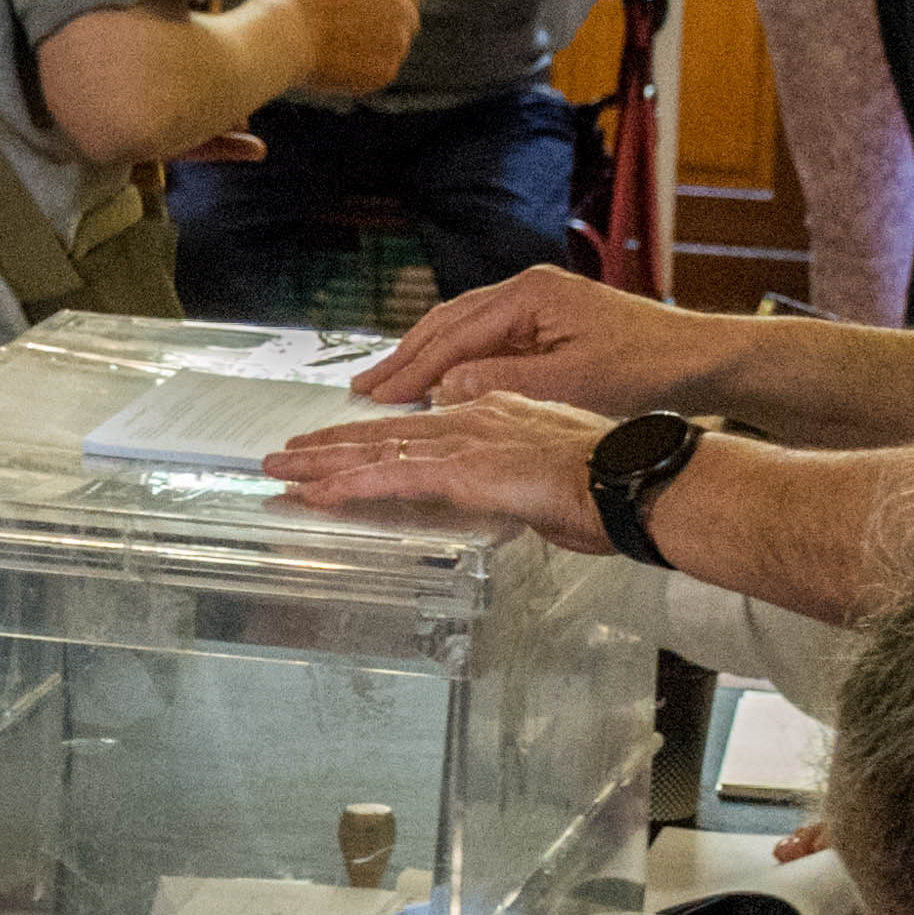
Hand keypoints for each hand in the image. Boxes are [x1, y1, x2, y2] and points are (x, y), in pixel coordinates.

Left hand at [257, 388, 613, 546]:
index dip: (375, 438)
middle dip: (331, 444)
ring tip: (280, 470)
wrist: (633, 481)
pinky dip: (349, 485)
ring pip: (377, 449)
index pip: (420, 428)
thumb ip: (519, 485)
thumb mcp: (553, 483)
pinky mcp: (462, 469)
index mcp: (497, 415)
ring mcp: (466, 440)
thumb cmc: (609, 490)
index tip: (342, 447)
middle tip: (288, 454)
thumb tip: (511, 499)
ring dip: (323, 462)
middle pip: (387, 431)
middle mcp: (475, 416)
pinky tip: (317, 494)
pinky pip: (392, 476)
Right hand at [266, 0, 423, 97]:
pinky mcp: (386, 70)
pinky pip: (379, 74)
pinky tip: (336, 67)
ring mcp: (397, 40)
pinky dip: (362, 74)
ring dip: (373, 53)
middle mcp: (400, 6)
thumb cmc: (295, 3)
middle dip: (390, 30)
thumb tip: (372, 2)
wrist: (284, 32)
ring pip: (393, 51)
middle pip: (409, 22)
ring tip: (336, 52)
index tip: (388, 15)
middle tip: (359, 39)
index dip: (398, 3)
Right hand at [347, 261, 727, 412]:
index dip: (412, 367)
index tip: (377, 394)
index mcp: (530, 294)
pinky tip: (437, 383)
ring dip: (425, 359)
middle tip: (363, 390)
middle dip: (405, 358)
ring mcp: (535, 304)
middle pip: (448, 323)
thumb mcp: (572, 381)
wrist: (697, 358)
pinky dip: (454, 361)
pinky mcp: (545, 323)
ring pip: (462, 329)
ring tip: (387, 386)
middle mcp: (527, 290)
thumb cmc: (646, 367)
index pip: (454, 332)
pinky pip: (484, 339)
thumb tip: (445, 388)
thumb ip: (504, 381)